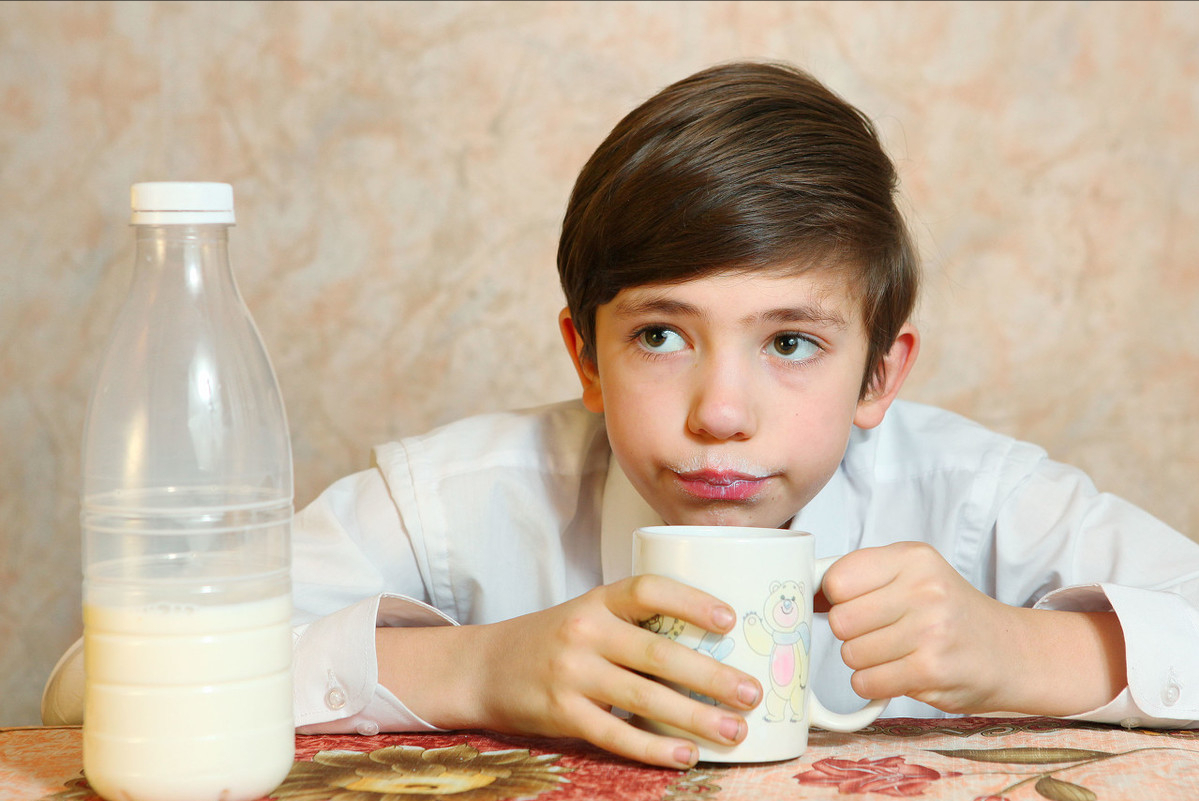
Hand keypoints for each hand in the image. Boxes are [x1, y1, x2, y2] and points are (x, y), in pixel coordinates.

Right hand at [380, 575, 762, 767]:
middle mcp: (585, 632)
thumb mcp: (588, 615)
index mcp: (597, 601)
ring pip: (645, 698)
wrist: (484, 667)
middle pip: (658, 653)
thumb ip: (636, 624)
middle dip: (712, 676)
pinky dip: (654, 749)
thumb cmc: (553, 640)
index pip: (648, 589)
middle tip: (752, 693)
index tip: (729, 618)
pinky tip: (686, 756)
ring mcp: (571, 674)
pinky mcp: (562, 713)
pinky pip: (616, 735)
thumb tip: (713, 644)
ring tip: (734, 730)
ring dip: (696, 717)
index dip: (691, 601)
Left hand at [821, 542, 1125, 715]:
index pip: (837, 578)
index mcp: (912, 558)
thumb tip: (801, 594)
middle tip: (880, 634)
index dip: (835, 598)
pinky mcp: (932, 670)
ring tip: (897, 653)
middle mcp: (924, 589)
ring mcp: (930, 630)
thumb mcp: (913, 576)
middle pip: (839, 620)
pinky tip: (900, 673)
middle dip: (850, 634)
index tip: (854, 605)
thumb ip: (861, 577)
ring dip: (864, 661)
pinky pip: (866, 682)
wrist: (1009, 652)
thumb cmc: (948, 613)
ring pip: (849, 654)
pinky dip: (874, 684)